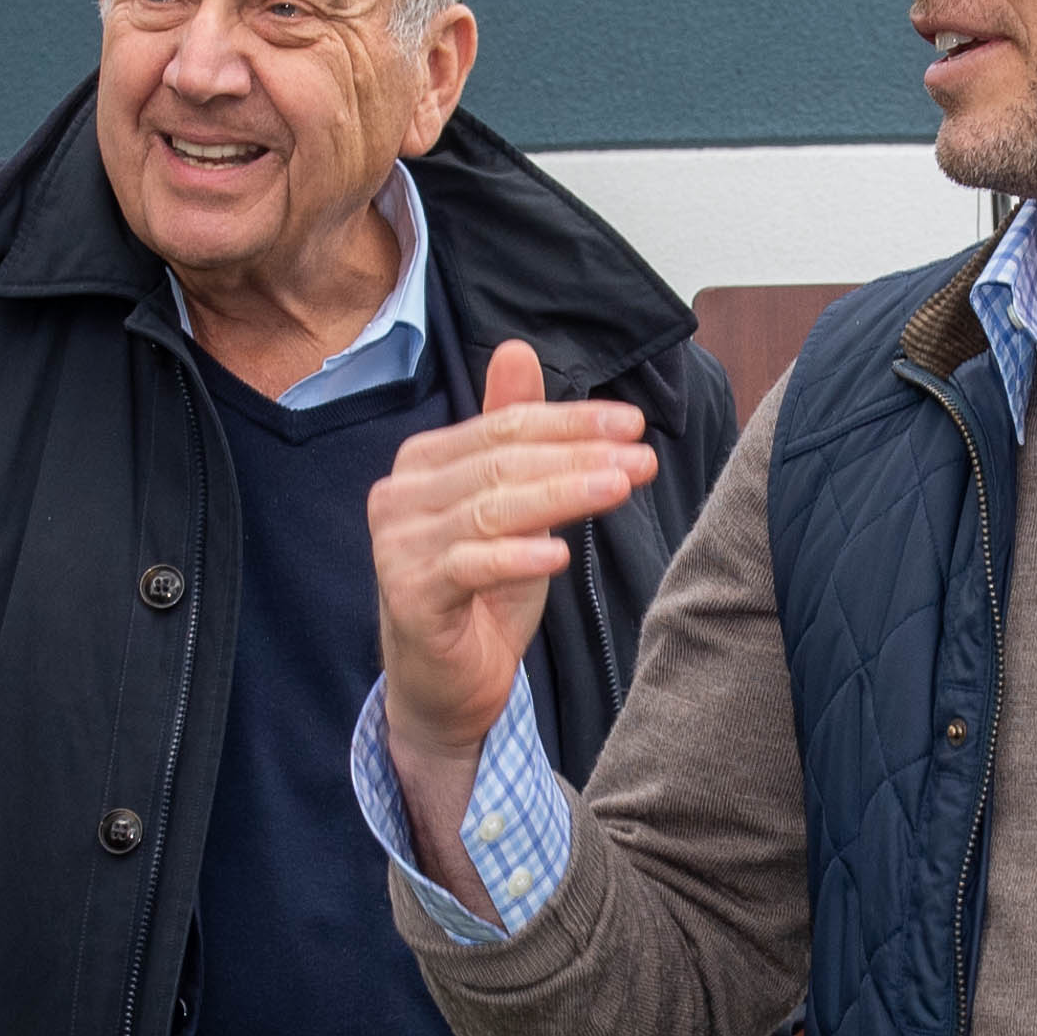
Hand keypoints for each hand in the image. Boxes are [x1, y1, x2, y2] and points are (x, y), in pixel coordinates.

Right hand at [370, 340, 652, 887]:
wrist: (445, 687)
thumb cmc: (481, 591)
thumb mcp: (508, 504)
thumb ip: (511, 432)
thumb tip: (518, 348)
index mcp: (422, 463)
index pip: (503, 427)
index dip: (570, 422)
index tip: (633, 424)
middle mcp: (399, 495)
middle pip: (500, 463)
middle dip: (577, 456)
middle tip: (639, 459)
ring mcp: (397, 546)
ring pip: (491, 508)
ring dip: (562, 496)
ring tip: (620, 489)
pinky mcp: (408, 596)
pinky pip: (468, 566)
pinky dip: (516, 558)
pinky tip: (559, 554)